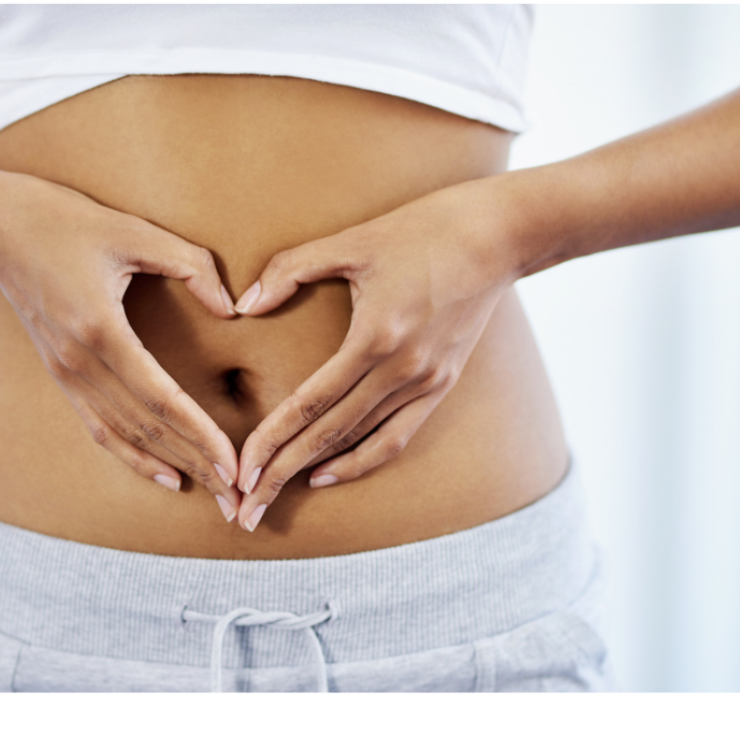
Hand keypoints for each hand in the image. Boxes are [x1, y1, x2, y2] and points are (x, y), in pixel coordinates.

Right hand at [0, 173, 242, 516]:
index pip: (160, 398)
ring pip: (124, 435)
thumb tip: (231, 308)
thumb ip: (191, 265)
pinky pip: (100, 427)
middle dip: (196, 464)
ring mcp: (66, 373)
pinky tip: (165, 474)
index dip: (200, 434)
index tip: (234, 464)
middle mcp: (79, 363)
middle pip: (146, 428)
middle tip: (237, 498)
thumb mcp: (135, 230)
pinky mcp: (61, 375)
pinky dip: (132, 455)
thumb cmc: (67, 221)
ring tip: (211, 494)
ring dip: (170, 466)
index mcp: (100, 330)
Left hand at [231, 178, 519, 530]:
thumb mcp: (351, 240)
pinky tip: (328, 473)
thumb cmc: (421, 229)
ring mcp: (427, 382)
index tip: (240, 472)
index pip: (310, 404)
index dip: (271, 441)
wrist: (499, 236)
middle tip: (244, 510)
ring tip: (275, 499)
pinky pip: (397, 436)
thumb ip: (291, 269)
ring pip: (361, 442)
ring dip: (316, 473)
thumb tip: (244, 304)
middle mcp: (403, 370)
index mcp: (376, 337)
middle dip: (281, 474)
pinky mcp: (443, 384)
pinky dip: (362, 460)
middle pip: (329, 435)